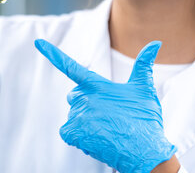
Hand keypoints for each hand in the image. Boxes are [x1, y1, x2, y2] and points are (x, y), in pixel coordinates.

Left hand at [34, 39, 176, 172]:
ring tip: (106, 129)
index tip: (38, 42)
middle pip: (74, 96)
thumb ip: (144, 65)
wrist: (145, 152)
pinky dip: (78, 136)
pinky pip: (67, 131)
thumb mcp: (145, 89)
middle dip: (85, 103)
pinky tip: (96, 138)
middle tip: (107, 114)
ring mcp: (78, 116)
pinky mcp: (75, 133)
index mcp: (98, 84)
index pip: (71, 66)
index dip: (53, 53)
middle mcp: (85, 98)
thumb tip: (156, 43)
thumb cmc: (146, 120)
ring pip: (73, 115)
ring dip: (85, 122)